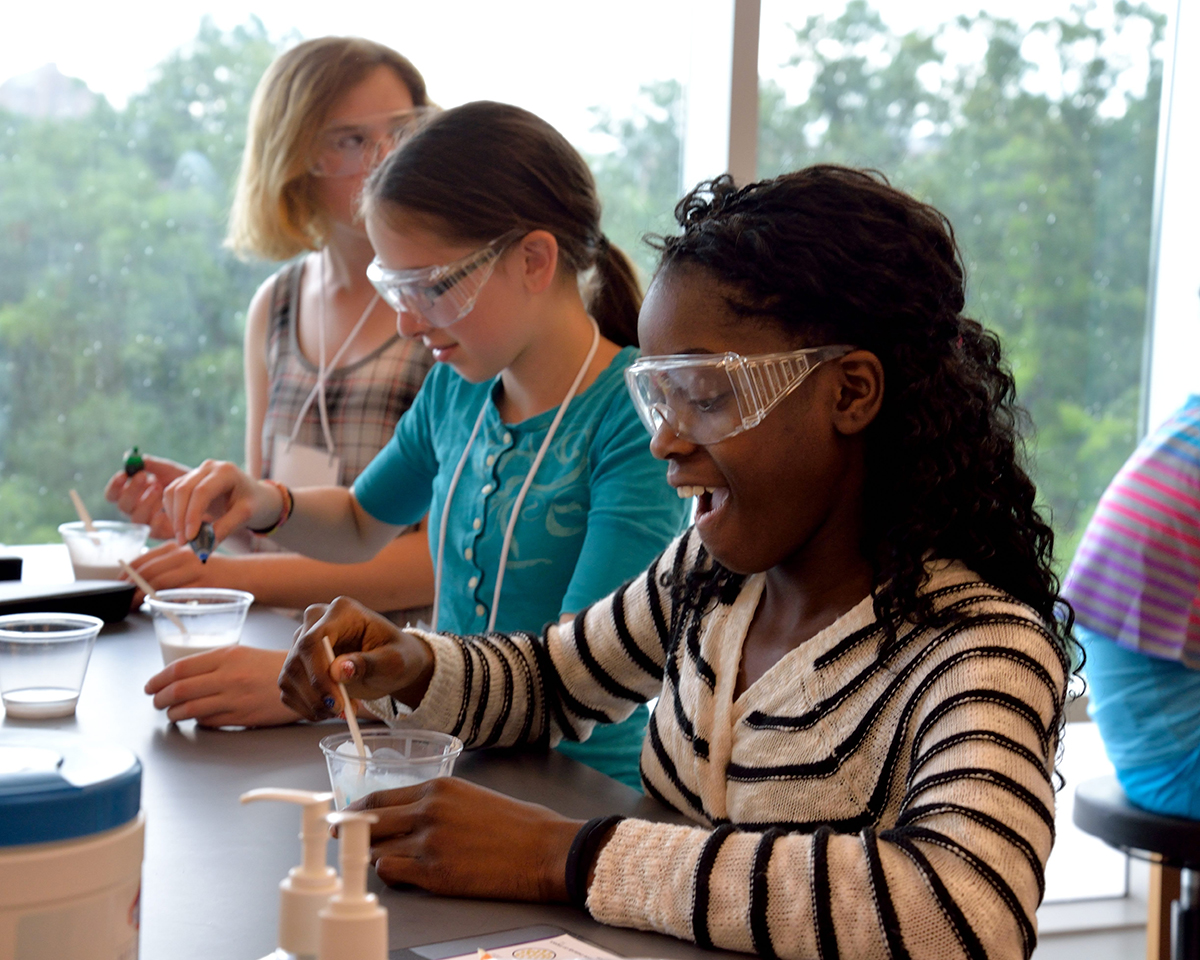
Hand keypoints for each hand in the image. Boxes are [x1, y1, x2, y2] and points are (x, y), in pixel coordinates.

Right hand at [104, 454, 190, 539]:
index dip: (115, 486)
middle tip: (145, 476)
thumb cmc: (182, 482)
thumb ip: (153, 464)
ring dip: (145, 501)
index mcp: (133, 494)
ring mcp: (148, 522)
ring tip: (159, 487)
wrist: (204, 496)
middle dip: (131, 490)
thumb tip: (138, 458)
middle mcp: (137, 509)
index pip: (113, 494)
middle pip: (122, 506)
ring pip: (136, 518)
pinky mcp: (161, 533)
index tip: (124, 474)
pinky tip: (164, 510)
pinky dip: (157, 519)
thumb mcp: (168, 470)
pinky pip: (153, 530)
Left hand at [125, 542, 225, 604]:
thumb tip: (140, 584)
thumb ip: (168, 568)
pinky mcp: (204, 584)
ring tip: (134, 606)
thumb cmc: (215, 572)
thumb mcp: (189, 562)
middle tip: (123, 600)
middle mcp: (184, 554)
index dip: (125, 574)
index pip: (143, 560)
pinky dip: (164, 602)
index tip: (117, 586)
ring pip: (159, 583)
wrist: (246, 574)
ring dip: (142, 597)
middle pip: (147, 572)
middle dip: (130, 588)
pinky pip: (178, 595)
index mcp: (177, 548)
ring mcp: (194, 569)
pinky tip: (158, 608)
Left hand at [144, 645, 298, 726]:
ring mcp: (235, 698)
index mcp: (227, 656)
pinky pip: (209, 721)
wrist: (306, 680)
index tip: (150, 686)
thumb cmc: (273, 667)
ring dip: (174, 713)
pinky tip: (196, 718)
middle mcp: (229, 676)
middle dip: (160, 699)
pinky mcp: (242, 716)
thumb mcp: (242, 654)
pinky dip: (197, 721)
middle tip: (156, 702)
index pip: (180, 668)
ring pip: (190, 709)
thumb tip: (182, 678)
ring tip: (171, 713)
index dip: (158, 679)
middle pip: (179, 690)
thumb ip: (214, 664)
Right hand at [161, 459, 278, 545]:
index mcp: (226, 472)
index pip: (201, 492)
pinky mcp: (188, 479)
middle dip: (180, 518)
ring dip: (174, 516)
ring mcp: (197, 471)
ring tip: (183, 538)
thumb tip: (204, 548)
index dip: (192, 515)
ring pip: (173, 491)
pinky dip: (173, 512)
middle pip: (183, 490)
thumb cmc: (254, 504)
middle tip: (183, 542)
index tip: (190, 538)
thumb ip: (225, 529)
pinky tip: (182, 528)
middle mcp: (209, 467)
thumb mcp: (245, 516)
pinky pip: (172, 494)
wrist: (255, 496)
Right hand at [279, 596, 433, 720]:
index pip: (314, 640)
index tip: (336, 701)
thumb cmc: (398, 656)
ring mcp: (302, 642)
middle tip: (341, 712)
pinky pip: (288, 690)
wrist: (392, 663)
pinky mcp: (297, 664)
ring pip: (289, 677)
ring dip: (313, 703)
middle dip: (317, 693)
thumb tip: (339, 671)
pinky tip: (331, 710)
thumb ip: (368, 663)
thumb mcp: (394, 661)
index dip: (319, 673)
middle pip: (298, 659)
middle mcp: (316, 622)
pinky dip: (307, 707)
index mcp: (342, 612)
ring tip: (343, 711)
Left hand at [349, 778, 579, 901]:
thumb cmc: (518, 824)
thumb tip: (406, 816)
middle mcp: (428, 811)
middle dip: (350, 832)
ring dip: (373, 856)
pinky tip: (401, 874)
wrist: (544, 849)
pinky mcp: (434, 874)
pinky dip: (389, 875)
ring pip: (376, 849)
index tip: (344, 818)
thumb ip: (435, 803)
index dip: (355, 811)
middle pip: (369, 822)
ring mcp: (428, 843)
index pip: (378, 798)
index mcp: (438, 787)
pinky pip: (391, 874)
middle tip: (341, 840)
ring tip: (380, 860)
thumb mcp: (471, 797)